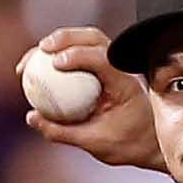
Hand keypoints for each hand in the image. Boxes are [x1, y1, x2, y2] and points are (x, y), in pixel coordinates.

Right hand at [18, 27, 160, 170]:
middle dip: (64, 37)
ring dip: (60, 41)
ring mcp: (116, 64)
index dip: (78, 55)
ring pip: (86, 40)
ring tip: (35, 54)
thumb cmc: (128, 144)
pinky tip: (41, 66)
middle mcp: (123, 66)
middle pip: (92, 38)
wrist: (151, 143)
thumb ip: (62, 131)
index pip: (103, 58)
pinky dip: (62, 55)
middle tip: (40, 49)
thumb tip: (31, 117)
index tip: (55, 63)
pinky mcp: (107, 68)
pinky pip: (82, 54)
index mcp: (126, 81)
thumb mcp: (94, 143)